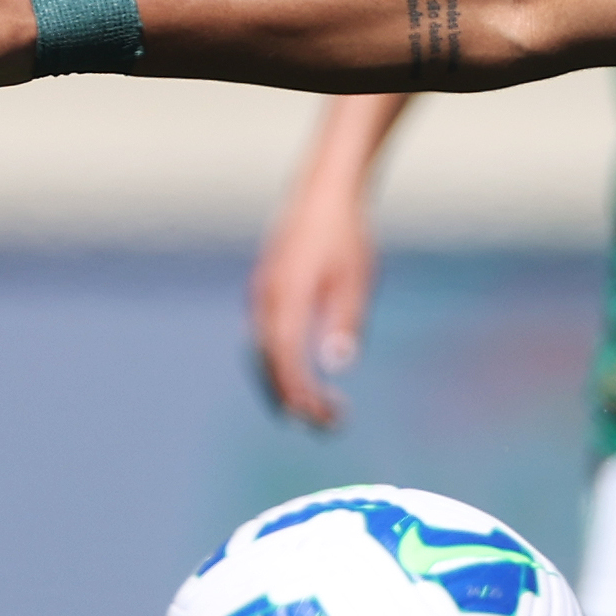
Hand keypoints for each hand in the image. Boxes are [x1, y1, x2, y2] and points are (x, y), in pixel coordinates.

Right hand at [251, 177, 377, 429]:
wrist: (324, 191)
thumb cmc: (346, 234)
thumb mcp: (356, 279)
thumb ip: (345, 321)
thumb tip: (337, 364)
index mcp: (284, 297)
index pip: (286, 360)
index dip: (301, 394)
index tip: (325, 418)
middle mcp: (264, 299)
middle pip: (268, 364)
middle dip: (292, 398)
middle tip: (325, 424)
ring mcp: (259, 294)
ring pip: (261, 354)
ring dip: (283, 384)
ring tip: (313, 410)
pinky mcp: (264, 290)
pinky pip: (263, 338)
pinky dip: (277, 364)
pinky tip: (300, 376)